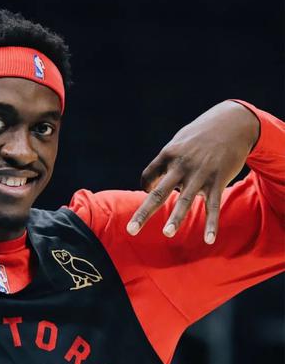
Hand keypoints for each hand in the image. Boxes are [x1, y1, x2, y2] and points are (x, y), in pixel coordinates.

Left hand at [126, 100, 259, 243]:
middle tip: (130, 230)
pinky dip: (211, 224)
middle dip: (143, 213)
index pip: (148, 176)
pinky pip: (213, 207)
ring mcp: (200, 175)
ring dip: (176, 218)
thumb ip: (162, 164)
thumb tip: (149, 187)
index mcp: (168, 154)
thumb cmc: (199, 135)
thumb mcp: (177, 142)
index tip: (149, 189)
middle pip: (158, 193)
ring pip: (185, 201)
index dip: (146, 185)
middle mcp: (181, 166)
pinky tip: (209, 240)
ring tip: (167, 233)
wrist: (233, 123)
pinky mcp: (218, 181)